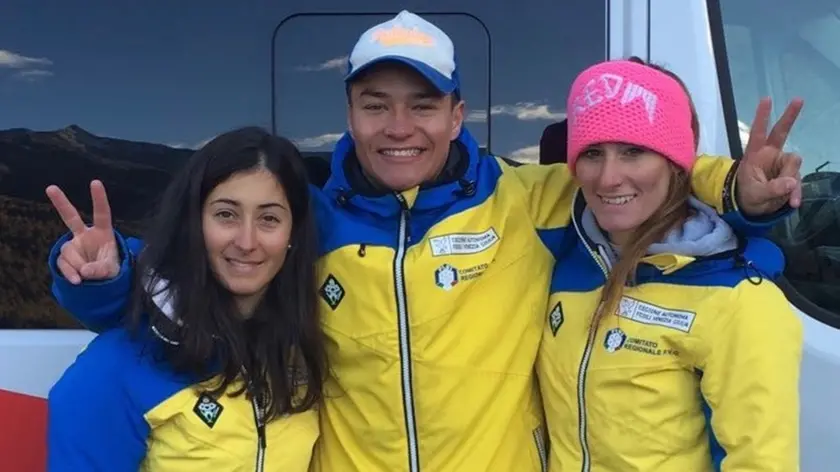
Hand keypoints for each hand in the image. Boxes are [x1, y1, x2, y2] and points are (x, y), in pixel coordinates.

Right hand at [45, 180, 119, 283]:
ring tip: (88, 276)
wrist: (100, 282)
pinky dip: (69, 274)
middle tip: (50, 188)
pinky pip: (62, 264)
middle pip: (71, 217)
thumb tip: (84, 271)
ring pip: (69, 252)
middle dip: (60, 203)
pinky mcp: (64, 257)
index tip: (95, 182)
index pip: (102, 213)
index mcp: (103, 232)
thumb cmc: (111, 269)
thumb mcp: (112, 270)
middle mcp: (85, 235)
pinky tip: (77, 281)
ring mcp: (73, 245)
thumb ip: (101, 269)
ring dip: (78, 266)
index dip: (99, 199)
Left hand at [736, 97, 803, 215]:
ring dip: (791, 183)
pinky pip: (797, 181)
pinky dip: (796, 192)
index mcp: (755, 155)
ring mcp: (781, 164)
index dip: (762, 117)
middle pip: (781, 132)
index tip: (766, 99)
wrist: (753, 209)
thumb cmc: (747, 196)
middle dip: (790, 116)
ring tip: (785, 199)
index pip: (757, 133)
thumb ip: (773, 189)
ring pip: (793, 166)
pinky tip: (793, 202)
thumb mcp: (756, 195)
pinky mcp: (790, 174)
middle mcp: (769, 155)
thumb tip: (792, 182)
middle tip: (799, 99)